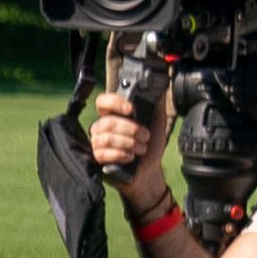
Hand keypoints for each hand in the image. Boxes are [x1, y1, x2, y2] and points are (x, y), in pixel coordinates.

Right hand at [89, 88, 171, 215]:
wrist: (149, 171)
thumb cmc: (151, 147)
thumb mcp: (157, 122)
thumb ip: (155, 104)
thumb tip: (160, 86)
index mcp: (114, 116)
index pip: (103, 101)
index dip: (114, 102)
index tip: (130, 109)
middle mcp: (102, 128)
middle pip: (107, 122)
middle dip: (130, 130)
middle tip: (145, 136)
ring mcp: (97, 143)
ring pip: (107, 138)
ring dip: (129, 144)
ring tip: (140, 149)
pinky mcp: (96, 159)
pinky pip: (103, 153)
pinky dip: (121, 155)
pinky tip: (130, 158)